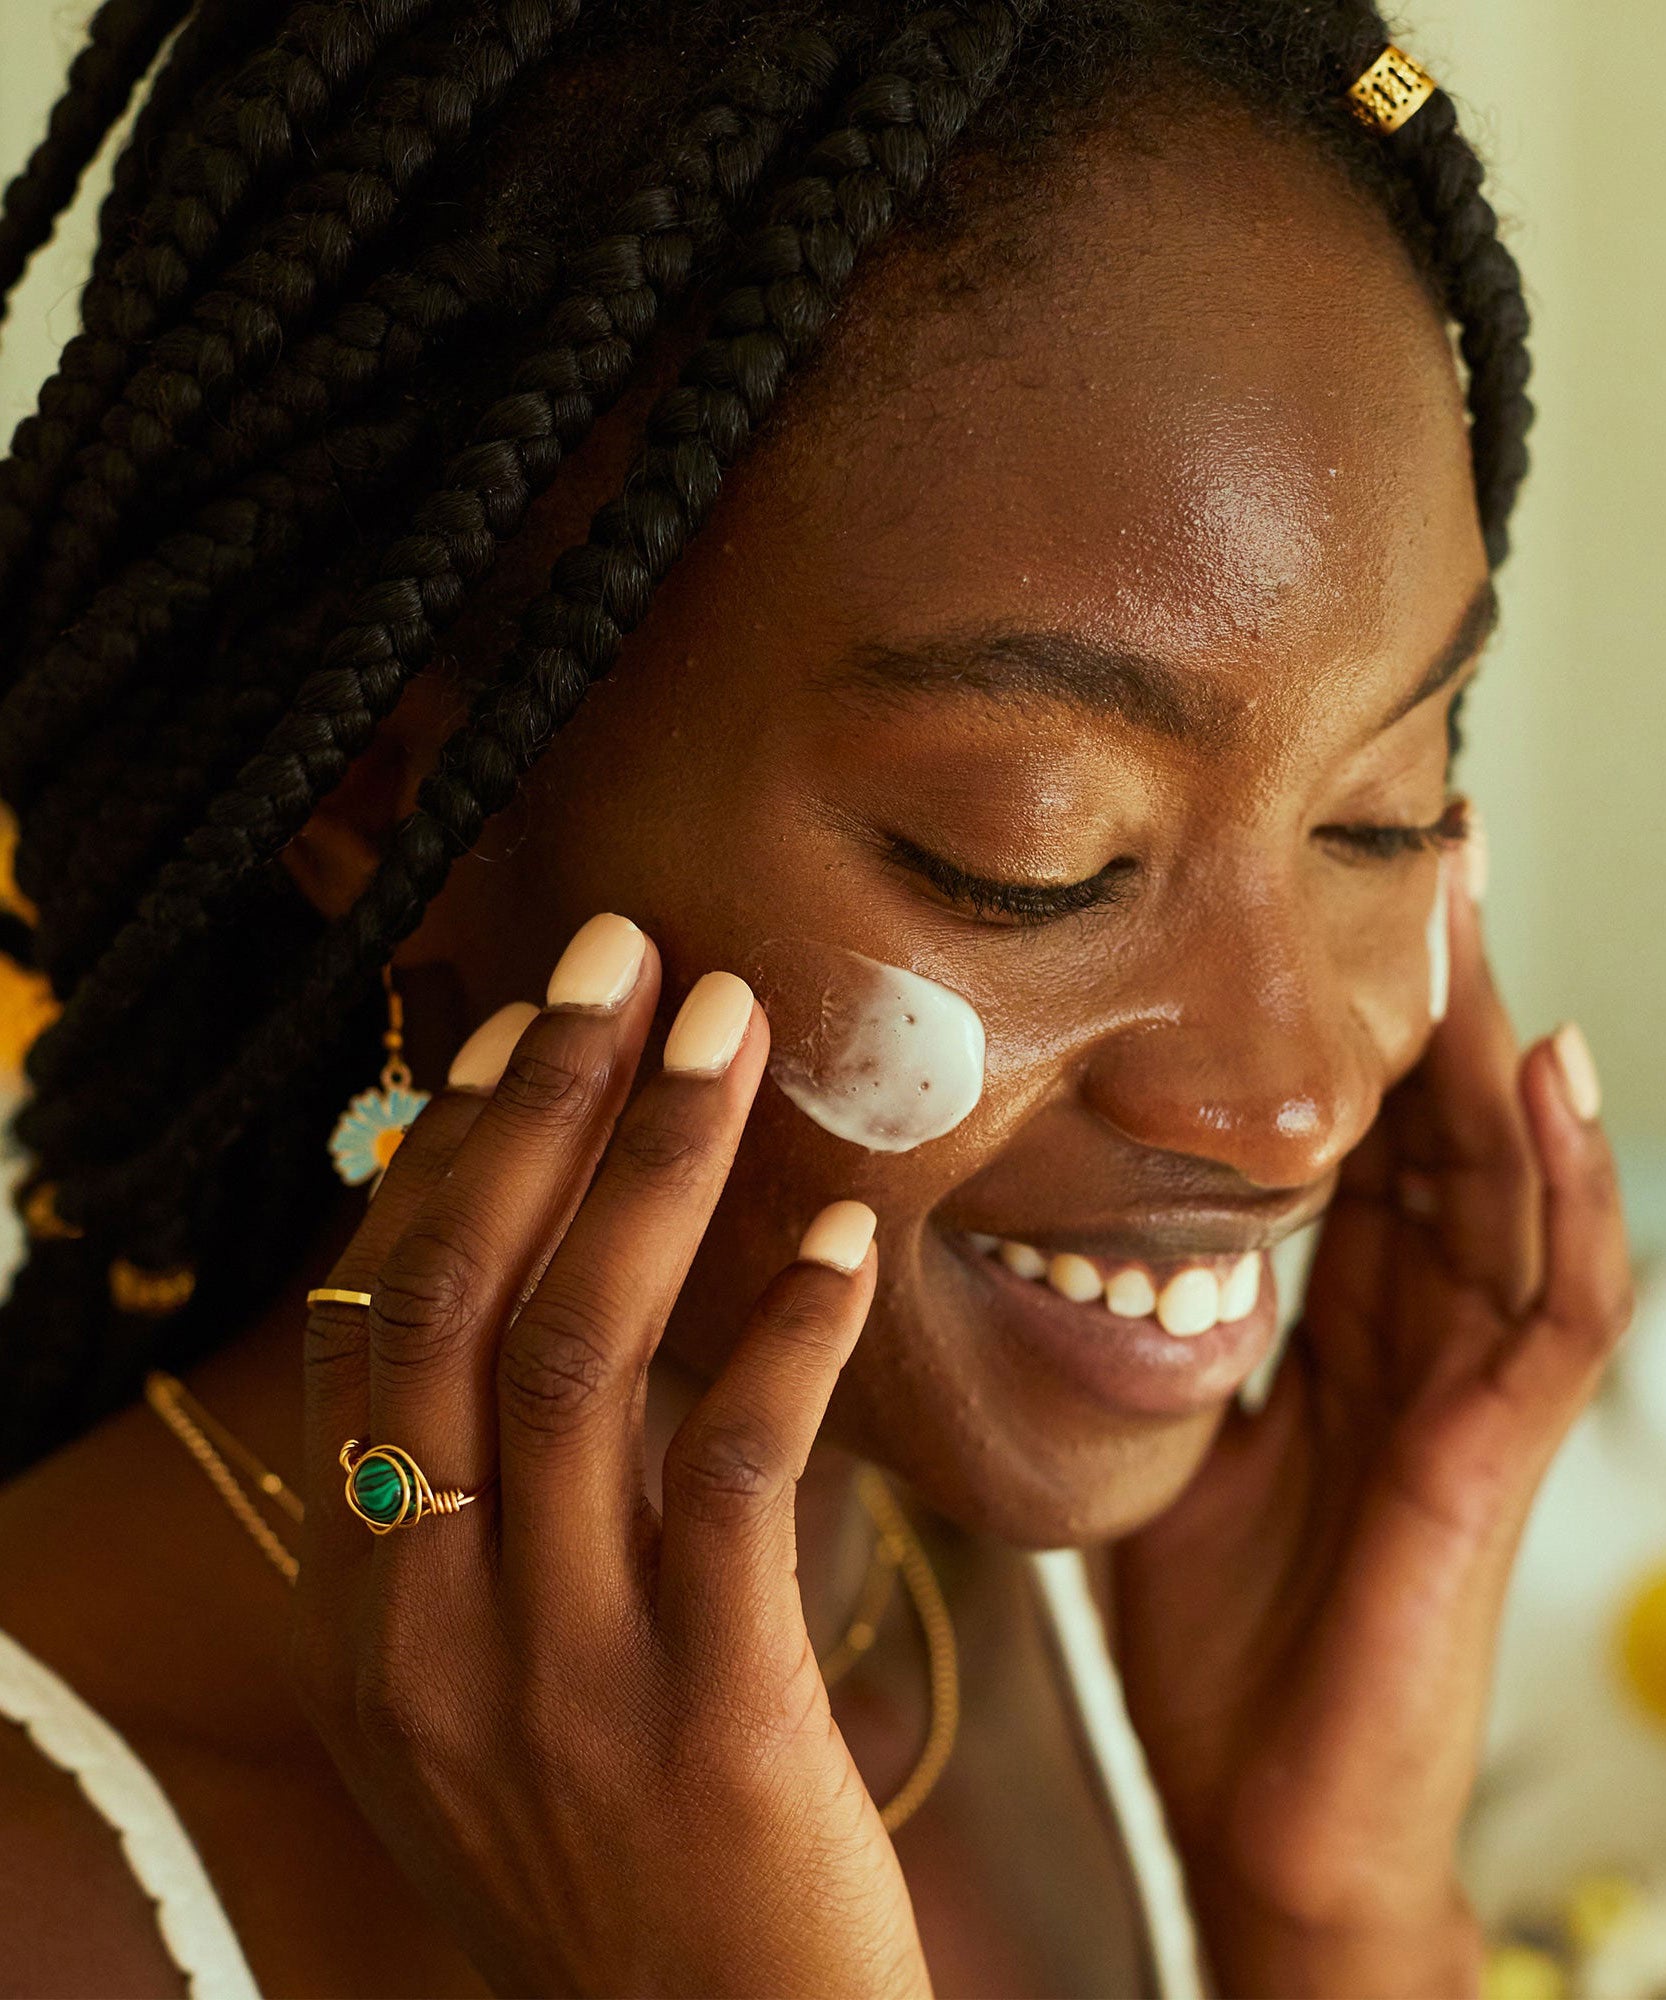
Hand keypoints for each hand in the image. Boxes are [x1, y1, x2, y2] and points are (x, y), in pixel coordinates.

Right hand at [292, 919, 928, 1998]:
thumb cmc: (628, 1859)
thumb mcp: (504, 1695)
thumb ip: (497, 1520)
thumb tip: (550, 1304)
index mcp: (371, 1613)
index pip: (377, 1329)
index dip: (447, 1160)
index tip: (520, 1028)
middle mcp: (430, 1628)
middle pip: (454, 1302)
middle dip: (536, 1106)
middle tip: (620, 954)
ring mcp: (557, 1673)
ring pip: (577, 1356)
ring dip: (655, 1167)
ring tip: (729, 1026)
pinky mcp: (706, 1713)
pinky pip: (732, 1474)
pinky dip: (784, 1335)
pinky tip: (847, 1240)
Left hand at [1113, 875, 1634, 1998]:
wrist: (1264, 1812)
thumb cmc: (1216, 1639)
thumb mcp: (1166, 1442)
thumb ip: (1148, 1331)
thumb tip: (1062, 1221)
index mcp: (1335, 1327)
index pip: (1352, 1138)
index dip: (1338, 1019)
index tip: (1299, 888)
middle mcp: (1412, 1335)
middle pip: (1432, 1124)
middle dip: (1422, 983)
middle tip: (1399, 827)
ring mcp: (1465, 1389)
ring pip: (1502, 1178)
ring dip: (1492, 1032)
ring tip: (1468, 893)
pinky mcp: (1492, 1454)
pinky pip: (1554, 1299)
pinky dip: (1561, 1184)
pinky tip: (1549, 1073)